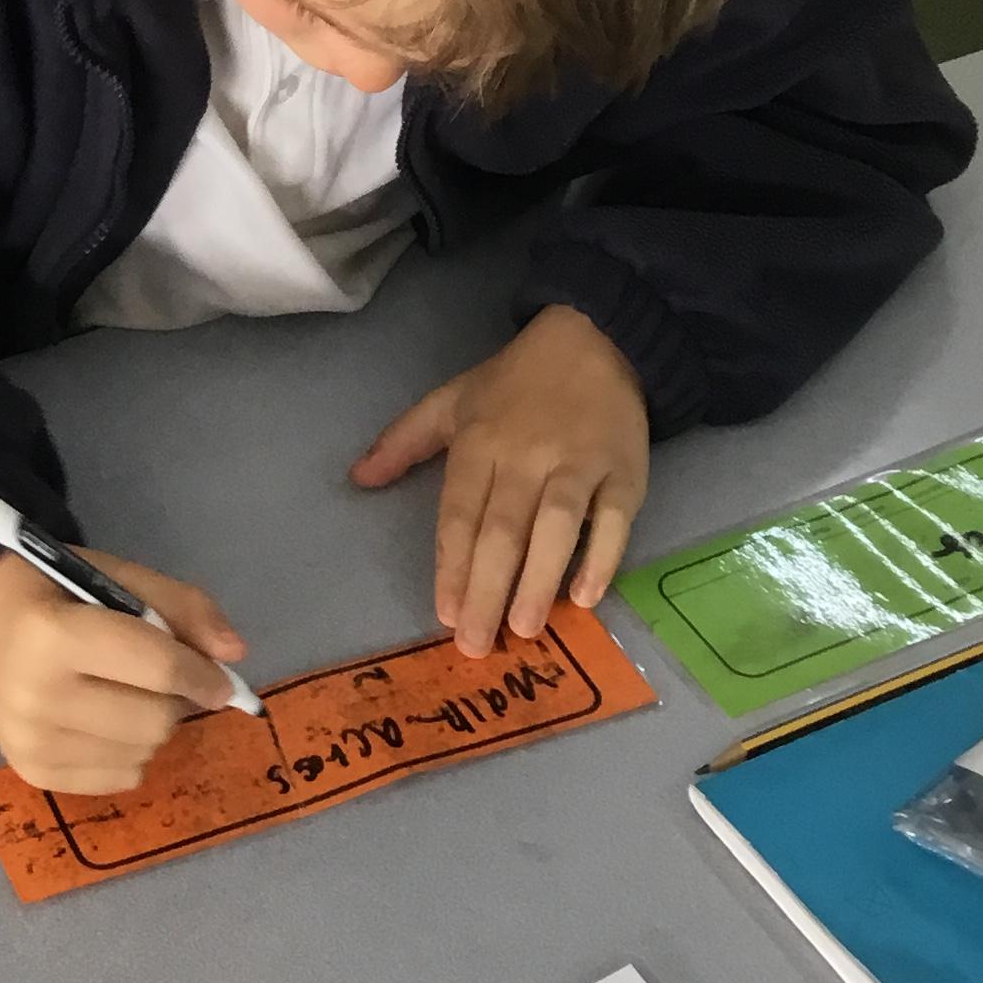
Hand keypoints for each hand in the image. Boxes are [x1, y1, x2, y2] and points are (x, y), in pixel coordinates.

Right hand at [0, 548, 246, 794]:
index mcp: (53, 635)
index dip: (202, 674)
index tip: (223, 680)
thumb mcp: (117, 577)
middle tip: (156, 677)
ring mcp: (29, 742)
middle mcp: (35, 695)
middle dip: (173, 698)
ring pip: (143, 753)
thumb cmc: (55, 592)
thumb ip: (180, 606)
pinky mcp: (31, 772)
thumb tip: (234, 653)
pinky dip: (130, 752)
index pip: (155, 667)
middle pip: (154, 719)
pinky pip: (120, 777)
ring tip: (124, 693)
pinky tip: (103, 720)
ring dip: (152, 725)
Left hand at [349, 306, 649, 658]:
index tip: (442, 613)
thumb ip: (404, 441)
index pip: (460, 511)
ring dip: (538, 579)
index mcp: (480, 440)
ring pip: (555, 526)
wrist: (597, 340)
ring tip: (523, 629)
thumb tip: (357, 479)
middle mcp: (526, 455)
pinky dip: (602, 557)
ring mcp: (578, 463)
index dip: (451, 563)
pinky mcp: (625, 471)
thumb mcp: (452, 399)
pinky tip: (586, 596)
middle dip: (486, 588)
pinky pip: (613, 519)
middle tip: (474, 642)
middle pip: (503, 528)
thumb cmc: (516, 382)